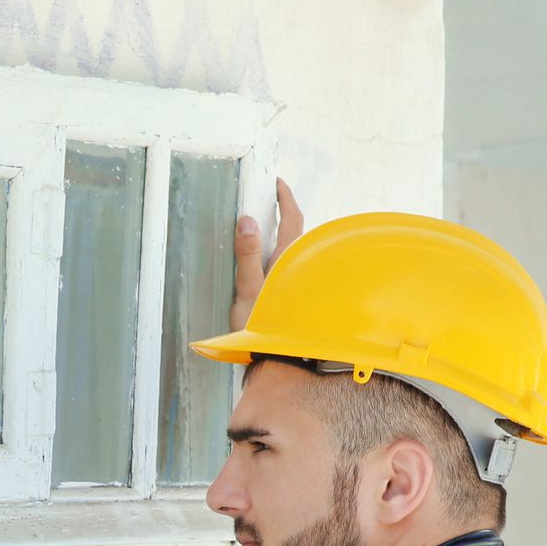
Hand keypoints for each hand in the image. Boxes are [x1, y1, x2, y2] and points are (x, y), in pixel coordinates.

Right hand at [230, 177, 304, 330]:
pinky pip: (292, 267)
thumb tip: (246, 220)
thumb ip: (247, 255)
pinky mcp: (297, 297)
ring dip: (284, 237)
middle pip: (297, 232)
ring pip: (296, 251)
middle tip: (270, 203)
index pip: (291, 218)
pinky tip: (272, 266)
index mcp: (288, 261)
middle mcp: (299, 269)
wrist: (279, 362)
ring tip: (268, 232)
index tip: (276, 182)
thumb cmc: (260, 328)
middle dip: (286, 214)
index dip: (285, 197)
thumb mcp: (248, 290)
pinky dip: (283, 257)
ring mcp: (300, 283)